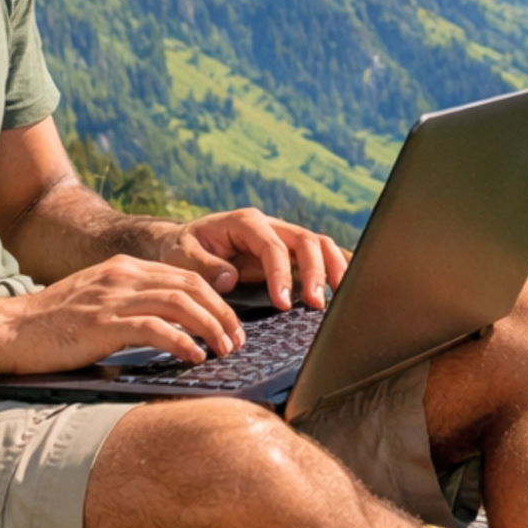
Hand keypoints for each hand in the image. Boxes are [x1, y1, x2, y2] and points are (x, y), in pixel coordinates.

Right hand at [5, 255, 245, 370]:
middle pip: (191, 286)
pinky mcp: (102, 324)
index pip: (185, 276)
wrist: (11, 330)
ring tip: (225, 349)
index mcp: (124, 269)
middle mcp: (122, 277)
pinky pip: (154, 329)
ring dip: (210, 327)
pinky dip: (181, 342)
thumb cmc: (54, 324)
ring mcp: (112, 299)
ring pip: (179, 304)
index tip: (231, 324)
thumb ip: (131, 305)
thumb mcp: (98, 302)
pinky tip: (194, 356)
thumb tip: (170, 326)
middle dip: (222, 313)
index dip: (216, 299)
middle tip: (238, 339)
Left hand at [156, 207, 349, 310]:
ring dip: (334, 269)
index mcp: (245, 222)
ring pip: (320, 244)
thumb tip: (231, 278)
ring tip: (339, 299)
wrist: (183, 241)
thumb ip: (204, 266)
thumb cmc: (182, 249)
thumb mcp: (182, 256)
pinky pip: (319, 254)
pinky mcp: (288, 251)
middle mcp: (269, 225)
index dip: (281, 273)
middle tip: (317, 304)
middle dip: (316, 271)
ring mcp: (282, 237)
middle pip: (305, 240)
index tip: (283, 302)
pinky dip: (335, 268)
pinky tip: (345, 288)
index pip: (272, 245)